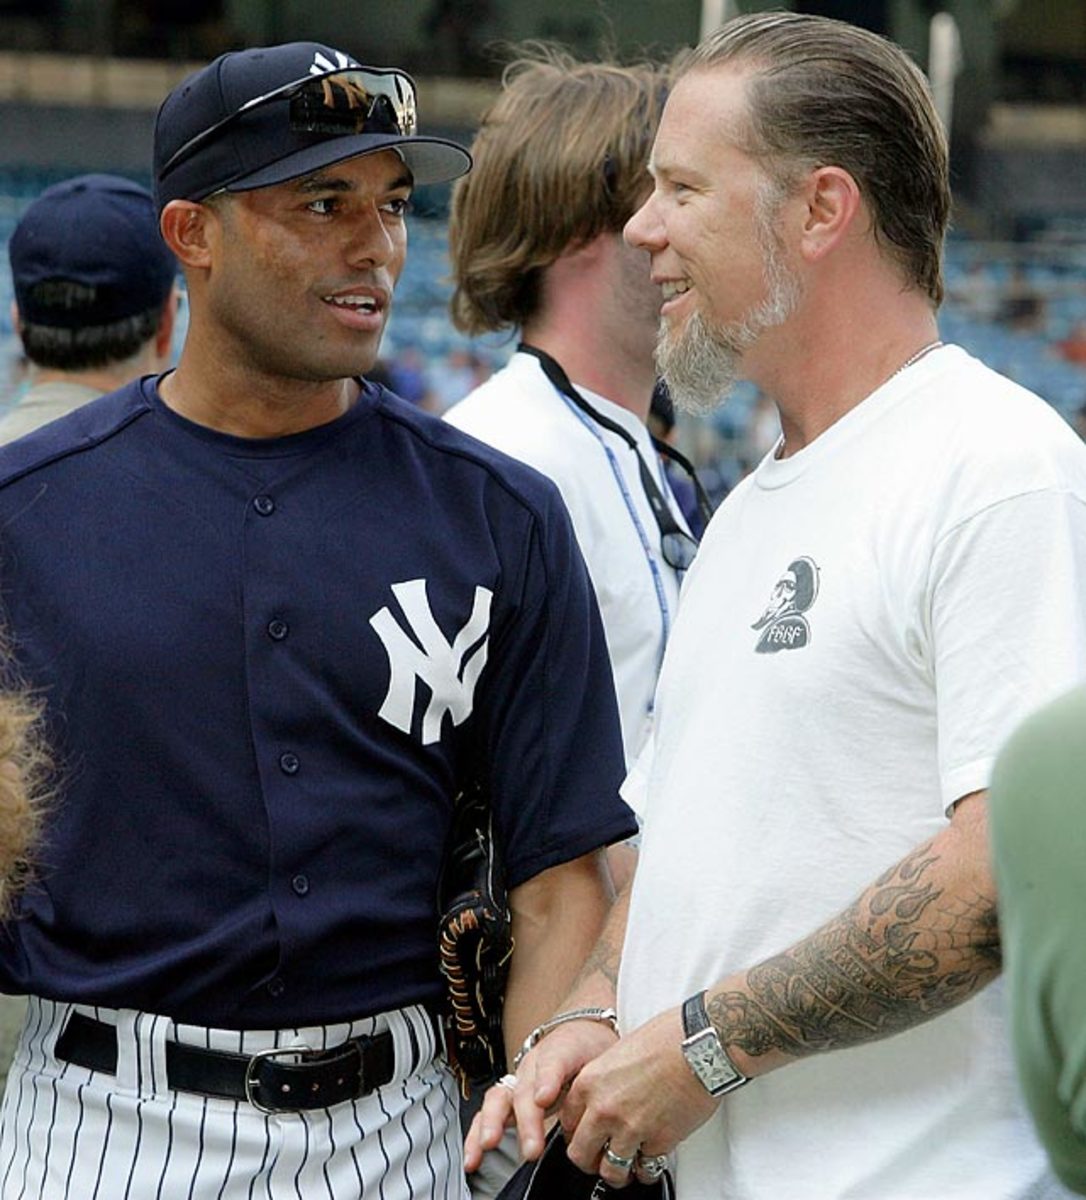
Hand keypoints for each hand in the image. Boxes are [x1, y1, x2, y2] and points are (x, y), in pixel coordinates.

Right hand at [463, 1018, 618, 1171]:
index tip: (544, 1099)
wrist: (579, 1039)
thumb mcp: (592, 1054)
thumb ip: (575, 1073)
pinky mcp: (508, 1104)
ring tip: (487, 1146)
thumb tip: (544, 1096)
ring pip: (497, 1101)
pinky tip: (473, 1159)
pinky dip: (477, 1138)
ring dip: (491, 1125)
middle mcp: (531, 1068)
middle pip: (522, 1090)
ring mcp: (517, 1084)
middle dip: (524, 1120)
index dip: (547, 1079)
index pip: (552, 1062)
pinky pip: (488, 1118)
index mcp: (557, 1051)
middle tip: (531, 1148)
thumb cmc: (585, 1051)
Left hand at [559, 1006, 719, 1188]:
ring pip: (610, 1171)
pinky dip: (648, 1169)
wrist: (700, 1043)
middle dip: (591, 1160)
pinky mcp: (658, 1141)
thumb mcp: (619, 1052)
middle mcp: (604, 1108)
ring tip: (628, 1167)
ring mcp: (630, 1128)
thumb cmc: (666, 1038)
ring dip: (619, 1172)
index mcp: (590, 1082)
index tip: (586, 1137)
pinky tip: (652, 1160)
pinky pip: (646, 1169)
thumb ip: (604, 1080)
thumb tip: (602, 1099)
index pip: (567, 1123)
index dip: (577, 1134)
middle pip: (580, 1154)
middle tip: (601, 1158)